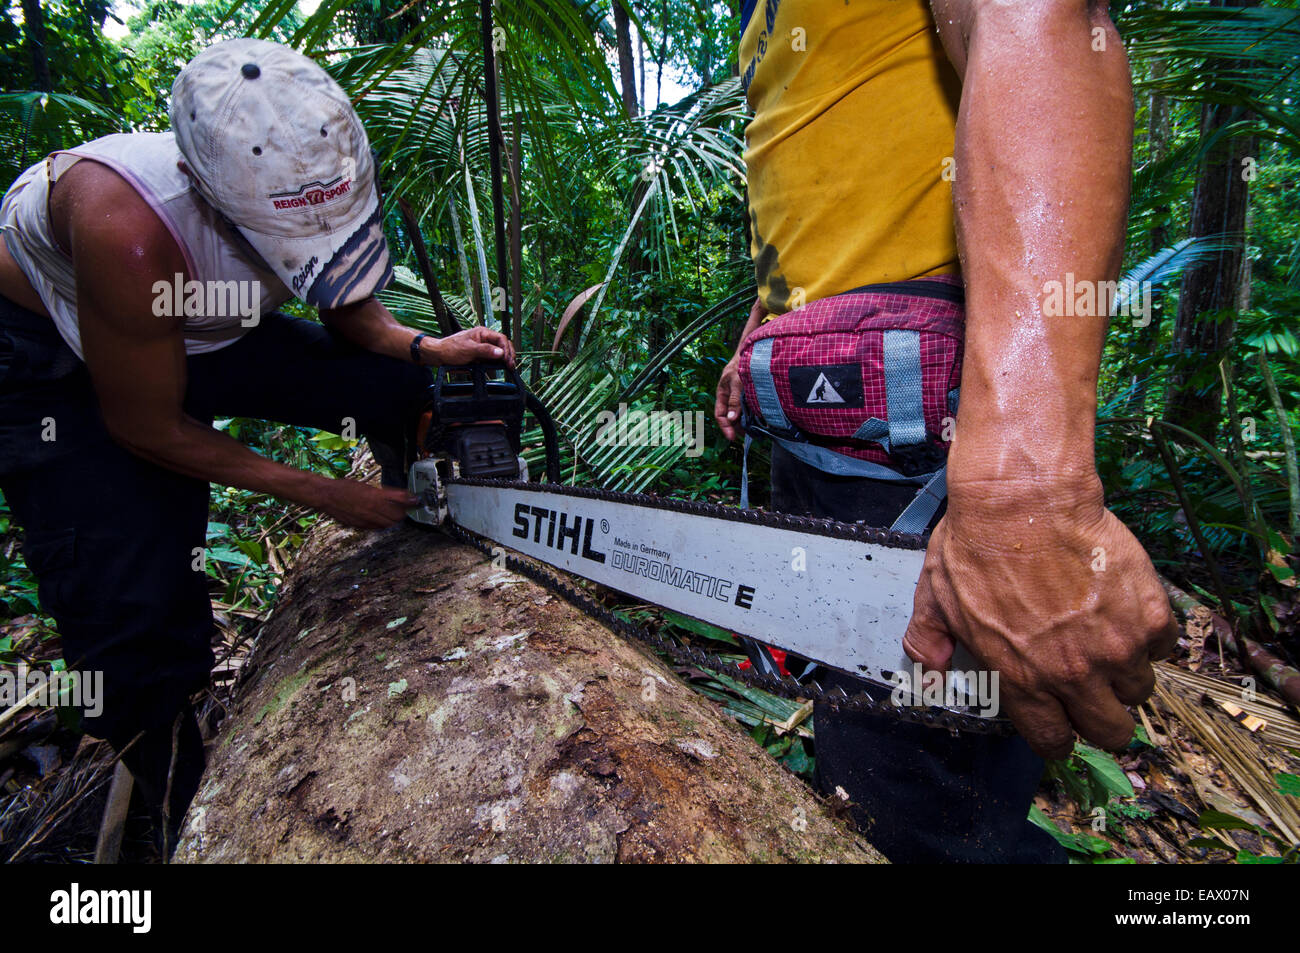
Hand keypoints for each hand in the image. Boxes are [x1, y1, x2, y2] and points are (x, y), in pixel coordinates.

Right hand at [313, 479, 416, 528]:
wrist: (327, 496)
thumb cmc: (345, 488)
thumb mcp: (367, 486)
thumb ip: (385, 493)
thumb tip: (400, 496)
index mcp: (375, 497)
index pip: (400, 501)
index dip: (410, 501)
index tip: (416, 500)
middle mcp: (372, 509)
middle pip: (397, 516)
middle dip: (404, 512)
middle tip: (407, 508)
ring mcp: (366, 519)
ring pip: (389, 524)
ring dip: (394, 519)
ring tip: (395, 514)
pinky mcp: (360, 525)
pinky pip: (377, 528)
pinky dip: (383, 524)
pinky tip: (382, 519)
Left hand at [429, 327, 514, 367]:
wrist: (439, 355)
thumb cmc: (450, 349)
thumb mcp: (469, 349)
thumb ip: (485, 350)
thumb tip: (500, 352)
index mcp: (482, 333)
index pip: (501, 338)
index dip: (506, 349)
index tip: (507, 360)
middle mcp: (484, 339)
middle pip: (502, 345)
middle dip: (509, 354)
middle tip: (511, 365)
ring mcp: (483, 348)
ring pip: (499, 353)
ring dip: (505, 359)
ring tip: (509, 367)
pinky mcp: (480, 356)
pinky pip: (492, 359)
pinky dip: (498, 364)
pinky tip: (501, 368)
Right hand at [714, 297, 766, 440]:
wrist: (753, 350)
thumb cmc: (741, 364)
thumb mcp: (736, 382)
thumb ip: (734, 400)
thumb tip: (731, 418)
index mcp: (722, 393)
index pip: (719, 414)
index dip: (725, 427)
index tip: (733, 438)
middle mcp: (729, 396)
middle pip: (729, 416)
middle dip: (736, 427)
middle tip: (747, 436)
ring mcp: (739, 395)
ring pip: (739, 413)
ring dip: (745, 423)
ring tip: (755, 430)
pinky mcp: (748, 393)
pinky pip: (748, 408)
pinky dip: (752, 415)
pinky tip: (760, 419)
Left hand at [901, 478, 1179, 758]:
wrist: (1025, 500)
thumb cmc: (976, 545)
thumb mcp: (936, 596)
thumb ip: (929, 640)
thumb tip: (929, 669)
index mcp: (1021, 680)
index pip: (1052, 740)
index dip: (1058, 736)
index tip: (1061, 722)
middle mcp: (1072, 675)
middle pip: (1110, 732)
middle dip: (1102, 718)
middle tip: (1094, 691)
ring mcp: (1116, 648)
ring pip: (1138, 690)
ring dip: (1125, 673)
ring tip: (1106, 641)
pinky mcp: (1148, 618)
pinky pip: (1161, 647)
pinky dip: (1148, 635)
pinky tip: (1124, 611)